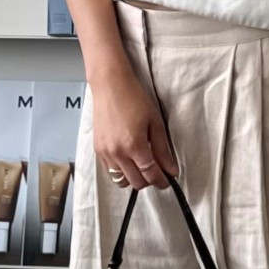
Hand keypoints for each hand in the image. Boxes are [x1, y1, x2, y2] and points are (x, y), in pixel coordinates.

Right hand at [92, 72, 179, 190]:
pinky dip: (121, 171)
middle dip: (149, 181)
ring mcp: (105, 153)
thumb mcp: (155, 123)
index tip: (168, 180)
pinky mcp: (97, 149)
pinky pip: (109, 171)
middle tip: (157, 172)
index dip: (162, 181)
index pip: (150, 175)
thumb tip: (171, 169)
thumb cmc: (134, 99)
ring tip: (141, 166)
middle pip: (136, 183)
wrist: (110, 86)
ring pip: (121, 181)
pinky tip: (128, 159)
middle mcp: (118, 153)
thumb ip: (163, 149)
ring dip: (133, 178)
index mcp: (134, 146)